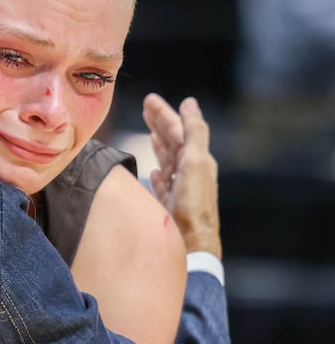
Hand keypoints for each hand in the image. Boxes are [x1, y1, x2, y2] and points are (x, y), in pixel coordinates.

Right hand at [144, 93, 221, 257]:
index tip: (150, 100)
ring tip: (149, 132)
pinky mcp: (171, 205)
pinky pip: (164, 184)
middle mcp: (190, 172)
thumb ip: (194, 132)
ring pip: (168, 159)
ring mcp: (180, 189)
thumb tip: (190, 104)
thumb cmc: (193, 205)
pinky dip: (158, 174)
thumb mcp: (195, 163)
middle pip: (173, 141)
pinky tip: (153, 171)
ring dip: (159, 144)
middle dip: (160, 123)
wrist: (191, 243)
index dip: (165, 114)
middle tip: (146, 106)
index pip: (180, 129)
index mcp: (197, 159)